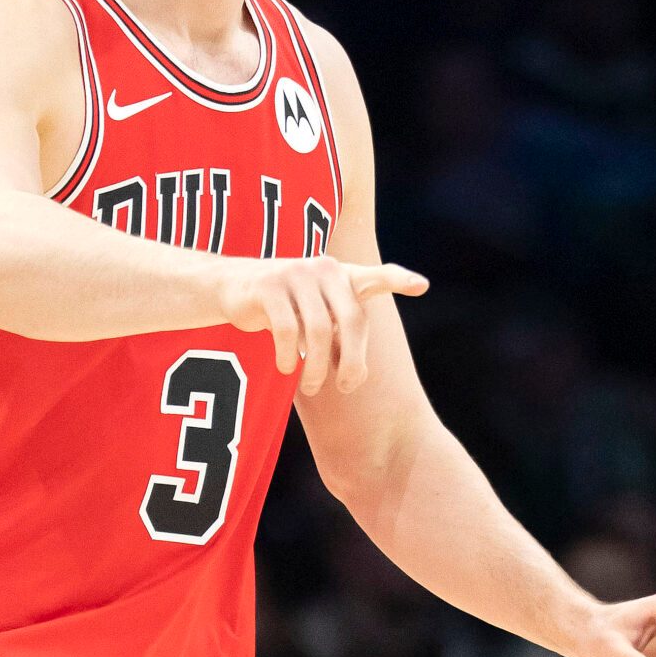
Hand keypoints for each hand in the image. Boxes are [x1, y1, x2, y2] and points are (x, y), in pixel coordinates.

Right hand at [218, 256, 428, 394]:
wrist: (233, 287)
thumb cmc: (288, 308)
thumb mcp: (318, 314)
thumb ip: (340, 334)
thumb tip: (354, 379)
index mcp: (343, 275)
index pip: (376, 276)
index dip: (398, 280)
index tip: (422, 286)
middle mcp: (324, 268)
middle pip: (352, 320)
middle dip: (352, 361)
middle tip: (345, 388)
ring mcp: (295, 273)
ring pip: (319, 330)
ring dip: (316, 367)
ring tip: (310, 386)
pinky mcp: (268, 285)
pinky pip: (287, 330)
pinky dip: (289, 356)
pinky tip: (287, 367)